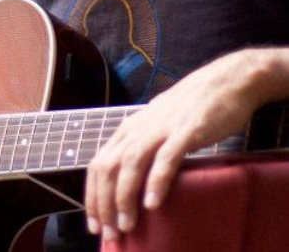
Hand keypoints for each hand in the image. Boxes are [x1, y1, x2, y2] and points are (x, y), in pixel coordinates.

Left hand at [84, 47, 288, 241]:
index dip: (92, 196)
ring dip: (125, 197)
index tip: (94, 223)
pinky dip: (156, 181)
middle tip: (109, 234)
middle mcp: (138, 128)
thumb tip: (133, 185)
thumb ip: (144, 150)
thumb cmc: (189, 110)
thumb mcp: (156, 129)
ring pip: (131, 163)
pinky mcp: (186, 131)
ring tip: (126, 224)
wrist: (222, 82)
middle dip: (104, 203)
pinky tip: (152, 203)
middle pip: (109, 167)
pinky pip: (166, 157)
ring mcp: (161, 128)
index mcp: (128, 129)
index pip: (98, 164)